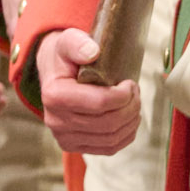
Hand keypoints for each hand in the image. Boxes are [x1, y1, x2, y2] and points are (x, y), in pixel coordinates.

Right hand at [36, 28, 141, 156]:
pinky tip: (129, 119)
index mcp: (55, 95)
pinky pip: (108, 148)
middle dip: (131, 106)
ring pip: (111, 138)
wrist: (54, 74)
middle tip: (135, 91)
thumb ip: (78, 43)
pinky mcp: (73, 145)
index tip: (129, 83)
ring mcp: (64, 137)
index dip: (124, 94)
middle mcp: (56, 120)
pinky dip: (126, 135)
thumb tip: (93, 52)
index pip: (100, 103)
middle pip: (109, 123)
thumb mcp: (67, 41)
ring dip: (131, 121)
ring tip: (134, 103)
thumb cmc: (64, 57)